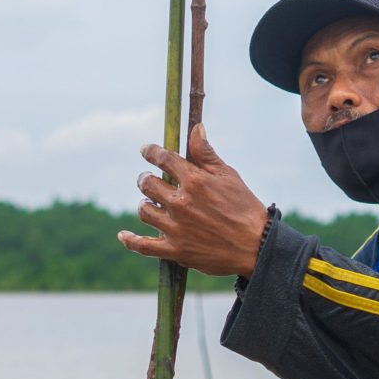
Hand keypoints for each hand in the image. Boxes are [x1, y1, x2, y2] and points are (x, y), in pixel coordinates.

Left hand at [119, 125, 269, 278]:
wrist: (256, 246)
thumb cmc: (245, 208)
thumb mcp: (228, 175)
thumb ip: (206, 153)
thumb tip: (196, 128)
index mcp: (194, 181)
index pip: (163, 159)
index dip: (151, 152)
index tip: (146, 150)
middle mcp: (181, 202)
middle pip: (147, 184)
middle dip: (146, 179)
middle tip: (149, 181)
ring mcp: (175, 228)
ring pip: (144, 210)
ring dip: (145, 204)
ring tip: (151, 204)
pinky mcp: (175, 250)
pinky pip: (143, 246)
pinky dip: (130, 241)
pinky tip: (123, 235)